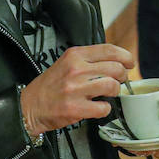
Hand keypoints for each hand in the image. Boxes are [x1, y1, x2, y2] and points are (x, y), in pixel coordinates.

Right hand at [20, 45, 134, 135]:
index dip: (125, 56)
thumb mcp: (66, 63)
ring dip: (114, 92)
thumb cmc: (50, 86)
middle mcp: (76, 69)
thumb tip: (117, 62)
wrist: (29, 106)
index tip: (130, 63)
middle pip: (116, 68)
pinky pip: (104, 107)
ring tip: (106, 94)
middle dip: (122, 77)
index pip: (110, 50)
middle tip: (118, 82)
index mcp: (75, 55)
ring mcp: (75, 89)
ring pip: (112, 86)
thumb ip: (89, 60)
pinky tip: (97, 107)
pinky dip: (104, 109)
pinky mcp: (75, 108)